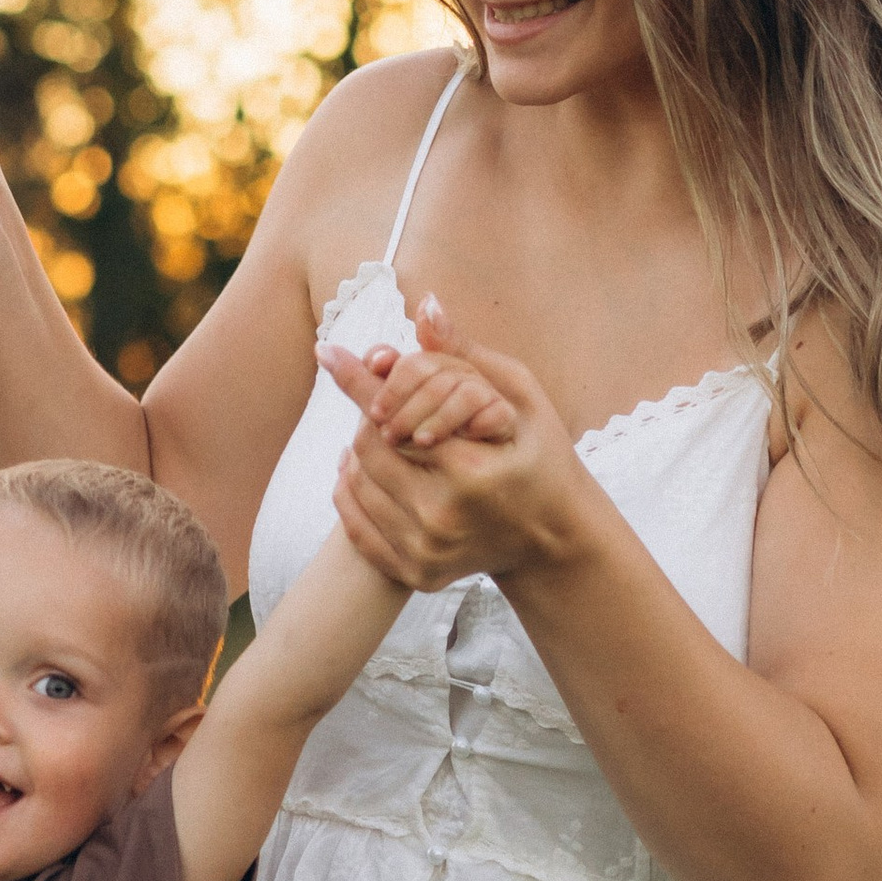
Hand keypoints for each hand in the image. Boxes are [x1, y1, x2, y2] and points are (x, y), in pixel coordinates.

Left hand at [325, 296, 587, 592]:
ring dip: (355, 452)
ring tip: (370, 433)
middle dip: (367, 417)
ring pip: (356, 484)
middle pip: (367, 448)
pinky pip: (356, 526)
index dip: (357, 380)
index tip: (328, 352)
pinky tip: (360, 471)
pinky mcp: (414, 574)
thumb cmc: (540, 456)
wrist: (553, 538)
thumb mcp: (519, 397)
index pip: (391, 415)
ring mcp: (425, 552)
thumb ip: (466, 355)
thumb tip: (425, 305)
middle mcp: (442, 518)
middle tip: (375, 403)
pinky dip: (349, 493)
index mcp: (469, 472)